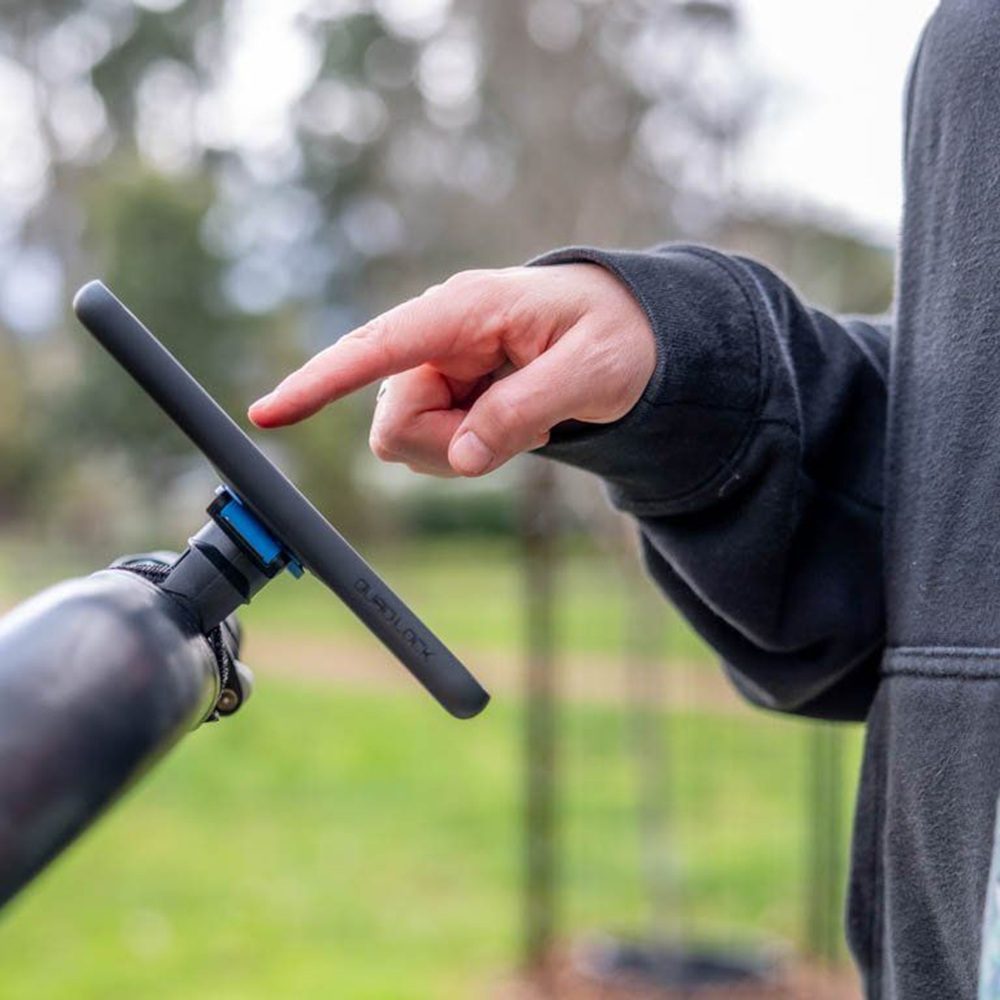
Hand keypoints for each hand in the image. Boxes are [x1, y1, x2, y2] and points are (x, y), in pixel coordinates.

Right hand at [248, 263, 655, 476]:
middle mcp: (437, 337)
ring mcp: (438, 367)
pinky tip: (514, 418)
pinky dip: (472, 448)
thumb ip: (524, 411)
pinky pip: (433, 445)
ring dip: (466, 448)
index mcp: (465, 310)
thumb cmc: (617, 335)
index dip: (319, 381)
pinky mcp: (445, 391)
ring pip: (410, 442)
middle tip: (527, 426)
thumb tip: (462, 458)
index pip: (376, 347)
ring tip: (527, 415)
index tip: (266, 414)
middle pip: (395, 423)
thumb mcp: (593, 372)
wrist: (631, 331)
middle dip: (450, 446)